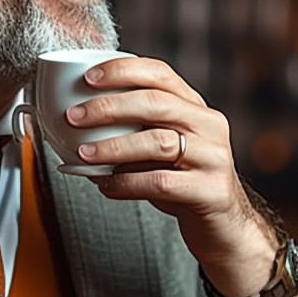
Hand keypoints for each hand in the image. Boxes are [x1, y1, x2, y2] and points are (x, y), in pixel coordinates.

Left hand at [66, 56, 280, 296]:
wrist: (224, 225)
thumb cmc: (182, 181)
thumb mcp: (161, 148)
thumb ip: (131, 131)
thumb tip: (74, 125)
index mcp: (195, 107)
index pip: (160, 74)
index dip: (123, 71)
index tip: (88, 78)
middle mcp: (209, 125)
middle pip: (157, 103)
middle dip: (110, 107)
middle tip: (74, 117)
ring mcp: (213, 158)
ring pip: (159, 142)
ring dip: (113, 147)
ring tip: (83, 154)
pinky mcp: (210, 191)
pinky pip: (160, 182)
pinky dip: (126, 183)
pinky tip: (105, 186)